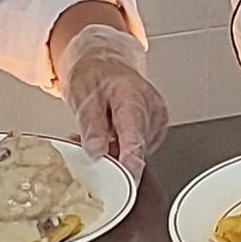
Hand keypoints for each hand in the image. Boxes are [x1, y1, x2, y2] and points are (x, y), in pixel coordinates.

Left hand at [60, 27, 168, 174]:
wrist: (105, 63)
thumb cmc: (95, 75)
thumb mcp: (83, 96)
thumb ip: (91, 126)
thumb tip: (97, 152)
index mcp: (132, 97)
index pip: (135, 137)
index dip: (131, 161)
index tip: (127, 178)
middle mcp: (151, 108)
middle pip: (137, 147)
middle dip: (113, 156)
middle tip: (89, 144)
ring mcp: (157, 120)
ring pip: (138, 150)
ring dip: (116, 151)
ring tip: (99, 133)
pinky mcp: (156, 129)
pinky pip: (139, 147)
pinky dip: (123, 148)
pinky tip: (111, 136)